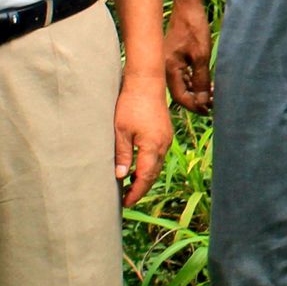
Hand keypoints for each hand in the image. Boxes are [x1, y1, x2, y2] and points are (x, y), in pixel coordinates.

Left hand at [114, 74, 171, 205]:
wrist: (146, 82)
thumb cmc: (131, 104)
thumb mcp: (120, 131)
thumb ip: (122, 155)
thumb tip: (121, 176)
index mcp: (152, 146)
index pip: (145, 177)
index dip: (136, 192)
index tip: (126, 203)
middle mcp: (163, 145)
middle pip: (153, 174)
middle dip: (141, 188)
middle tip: (127, 199)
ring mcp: (166, 139)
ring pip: (157, 165)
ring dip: (145, 177)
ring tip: (130, 186)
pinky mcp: (165, 133)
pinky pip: (158, 155)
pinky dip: (149, 165)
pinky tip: (138, 166)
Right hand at [165, 0, 213, 113]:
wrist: (188, 6)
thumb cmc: (194, 28)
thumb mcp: (201, 55)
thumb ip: (201, 79)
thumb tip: (203, 101)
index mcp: (168, 68)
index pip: (180, 97)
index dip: (195, 105)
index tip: (210, 110)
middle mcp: (165, 68)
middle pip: (180, 93)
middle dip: (197, 100)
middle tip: (214, 105)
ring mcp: (169, 63)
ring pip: (182, 85)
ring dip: (197, 91)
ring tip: (213, 95)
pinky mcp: (174, 58)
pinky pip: (183, 76)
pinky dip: (194, 82)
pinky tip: (207, 83)